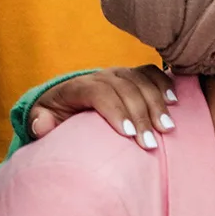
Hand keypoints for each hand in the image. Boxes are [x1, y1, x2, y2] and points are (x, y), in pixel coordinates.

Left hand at [29, 65, 175, 149]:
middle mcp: (101, 75)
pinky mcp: (134, 75)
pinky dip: (165, 85)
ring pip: (142, 81)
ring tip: (167, 129)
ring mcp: (120, 73)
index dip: (115, 111)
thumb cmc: (57, 116)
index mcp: (77, 86)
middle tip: (150, 142)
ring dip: (157, 105)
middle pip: (125, 88)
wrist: (68, 101)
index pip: (100, 92)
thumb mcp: (42, 119)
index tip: (128, 135)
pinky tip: (174, 103)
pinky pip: (153, 74)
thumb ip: (40, 122)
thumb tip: (42, 125)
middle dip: (140, 116)